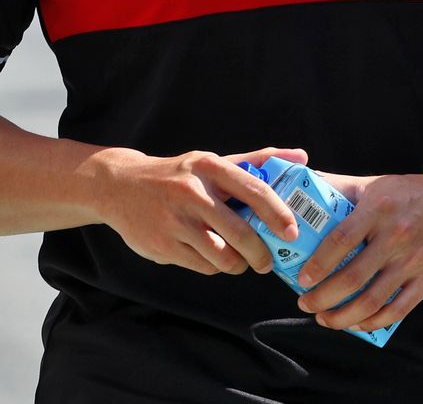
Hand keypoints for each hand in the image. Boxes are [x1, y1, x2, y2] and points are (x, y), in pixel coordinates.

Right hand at [93, 145, 307, 275]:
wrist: (120, 187)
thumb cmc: (180, 175)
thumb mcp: (213, 162)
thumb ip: (257, 160)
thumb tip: (302, 157)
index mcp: (210, 167)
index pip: (254, 190)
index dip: (277, 213)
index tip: (293, 231)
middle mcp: (192, 193)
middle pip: (240, 231)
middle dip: (260, 252)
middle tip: (268, 262)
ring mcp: (175, 221)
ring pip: (221, 255)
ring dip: (238, 264)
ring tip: (242, 262)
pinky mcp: (162, 245)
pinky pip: (201, 264)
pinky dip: (214, 266)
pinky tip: (215, 258)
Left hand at [293, 168, 422, 332]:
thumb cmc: (409, 193)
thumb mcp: (375, 185)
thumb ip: (341, 189)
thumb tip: (303, 193)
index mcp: (378, 211)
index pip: (340, 241)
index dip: (317, 264)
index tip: (302, 279)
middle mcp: (396, 237)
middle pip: (352, 278)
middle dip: (322, 298)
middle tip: (306, 303)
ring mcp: (413, 261)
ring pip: (371, 301)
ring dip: (342, 317)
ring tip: (325, 318)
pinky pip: (397, 310)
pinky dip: (373, 322)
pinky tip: (357, 323)